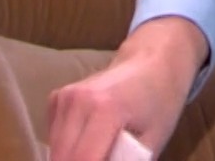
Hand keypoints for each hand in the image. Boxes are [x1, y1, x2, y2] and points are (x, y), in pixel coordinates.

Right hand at [49, 17, 206, 160]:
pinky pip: (54, 137)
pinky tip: (88, 141)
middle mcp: (77, 101)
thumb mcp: (153, 141)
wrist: (152, 64)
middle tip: (106, 159)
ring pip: (55, 150)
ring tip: (100, 152)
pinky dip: (66, 148)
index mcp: (106, 110)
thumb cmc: (160, 103)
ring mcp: (63, 97)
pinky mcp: (56, 98)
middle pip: (63, 157)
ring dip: (71, 159)